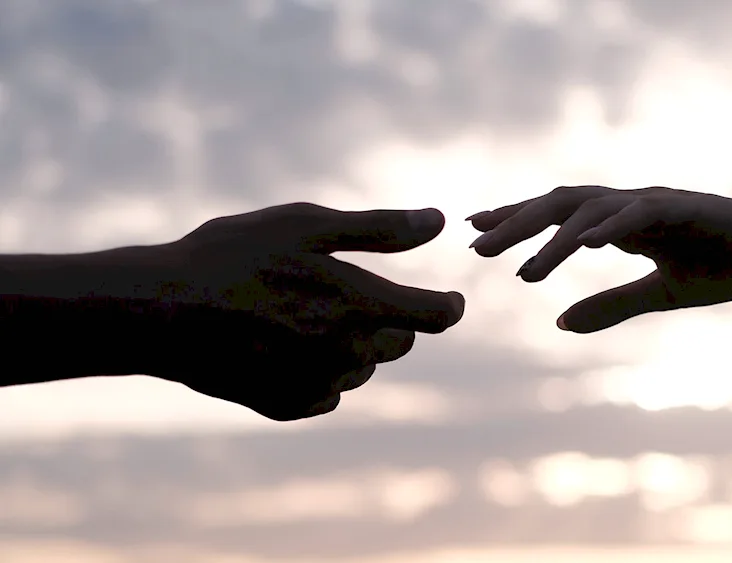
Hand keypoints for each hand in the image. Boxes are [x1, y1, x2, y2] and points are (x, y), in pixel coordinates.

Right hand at [149, 202, 464, 420]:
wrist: (160, 313)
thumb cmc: (233, 256)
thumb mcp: (306, 225)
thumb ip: (379, 228)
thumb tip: (436, 221)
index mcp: (360, 306)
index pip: (437, 318)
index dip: (450, 306)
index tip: (451, 299)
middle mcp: (348, 354)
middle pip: (400, 343)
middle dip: (388, 318)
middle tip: (343, 292)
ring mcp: (317, 386)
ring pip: (362, 368)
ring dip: (351, 345)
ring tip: (298, 315)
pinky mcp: (289, 408)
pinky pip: (327, 392)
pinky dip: (317, 371)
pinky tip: (280, 345)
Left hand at [467, 186, 731, 332]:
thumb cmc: (727, 266)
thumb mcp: (660, 296)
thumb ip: (610, 306)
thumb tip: (557, 324)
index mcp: (621, 224)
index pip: (558, 217)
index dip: (517, 222)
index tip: (477, 236)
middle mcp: (631, 206)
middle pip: (561, 205)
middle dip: (517, 223)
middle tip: (477, 247)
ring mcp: (659, 202)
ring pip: (592, 210)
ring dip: (553, 236)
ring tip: (522, 268)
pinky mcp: (689, 206)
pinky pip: (644, 211)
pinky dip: (613, 225)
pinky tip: (586, 243)